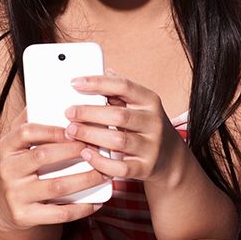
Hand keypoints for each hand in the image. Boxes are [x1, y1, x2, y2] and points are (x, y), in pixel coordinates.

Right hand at [0, 111, 104, 233]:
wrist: (0, 209)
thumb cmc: (17, 168)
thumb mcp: (15, 145)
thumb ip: (29, 121)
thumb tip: (51, 93)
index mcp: (6, 147)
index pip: (26, 132)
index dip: (52, 129)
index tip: (76, 127)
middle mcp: (8, 170)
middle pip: (44, 157)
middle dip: (75, 151)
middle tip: (98, 148)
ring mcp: (15, 195)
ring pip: (56, 186)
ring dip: (85, 179)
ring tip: (105, 173)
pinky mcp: (25, 216)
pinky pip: (58, 213)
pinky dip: (81, 208)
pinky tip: (97, 202)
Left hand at [64, 71, 185, 183]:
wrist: (172, 159)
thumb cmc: (147, 127)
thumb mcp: (140, 105)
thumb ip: (121, 92)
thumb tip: (104, 71)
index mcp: (150, 101)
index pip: (124, 86)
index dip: (98, 83)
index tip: (75, 83)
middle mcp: (153, 122)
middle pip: (119, 115)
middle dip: (90, 113)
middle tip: (69, 113)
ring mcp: (151, 146)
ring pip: (118, 140)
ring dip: (91, 135)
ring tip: (72, 132)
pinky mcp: (146, 168)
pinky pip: (120, 167)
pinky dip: (101, 161)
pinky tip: (86, 154)